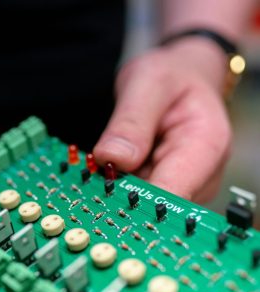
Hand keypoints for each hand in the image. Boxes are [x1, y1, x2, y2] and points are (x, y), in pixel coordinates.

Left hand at [94, 38, 231, 201]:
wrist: (181, 80)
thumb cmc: (172, 78)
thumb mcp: (149, 83)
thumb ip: (132, 121)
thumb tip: (112, 159)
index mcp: (206, 147)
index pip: (173, 192)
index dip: (138, 203)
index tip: (105, 199)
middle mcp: (201, 175)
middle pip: (155, 204)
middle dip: (120, 195)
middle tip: (93, 175)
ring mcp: (183, 186)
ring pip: (141, 204)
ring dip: (115, 192)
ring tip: (100, 167)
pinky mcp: (165, 188)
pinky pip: (136, 196)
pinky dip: (117, 187)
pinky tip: (107, 172)